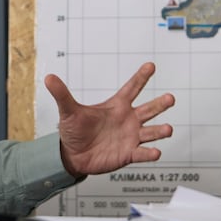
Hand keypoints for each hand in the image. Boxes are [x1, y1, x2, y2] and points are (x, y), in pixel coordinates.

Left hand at [46, 62, 173, 179]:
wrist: (73, 155)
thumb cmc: (74, 131)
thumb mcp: (68, 111)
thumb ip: (62, 94)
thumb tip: (49, 77)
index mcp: (116, 106)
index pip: (132, 88)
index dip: (141, 77)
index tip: (151, 65)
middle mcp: (127, 120)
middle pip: (148, 109)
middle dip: (160, 104)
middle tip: (171, 98)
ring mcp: (130, 137)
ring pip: (150, 132)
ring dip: (160, 131)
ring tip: (168, 129)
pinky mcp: (128, 154)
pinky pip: (141, 153)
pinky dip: (149, 153)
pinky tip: (156, 152)